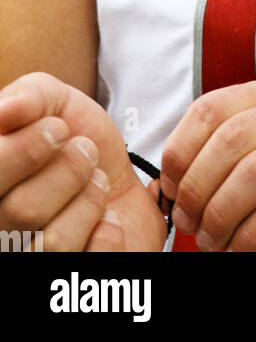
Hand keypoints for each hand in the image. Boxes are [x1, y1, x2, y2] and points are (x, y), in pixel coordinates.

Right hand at [0, 73, 165, 251]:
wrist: (120, 178)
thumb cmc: (77, 142)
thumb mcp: (53, 103)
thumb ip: (27, 97)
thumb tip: (3, 112)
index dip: (26, 150)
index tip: (57, 130)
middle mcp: (2, 232)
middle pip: (21, 211)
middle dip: (67, 170)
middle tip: (84, 152)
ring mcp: (31, 261)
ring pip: (53, 244)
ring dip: (90, 201)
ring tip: (96, 185)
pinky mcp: (70, 282)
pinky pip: (92, 262)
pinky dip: (109, 234)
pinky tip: (106, 221)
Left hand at [160, 78, 255, 251]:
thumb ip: (238, 153)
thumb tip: (172, 177)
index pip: (212, 107)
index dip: (179, 150)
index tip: (168, 188)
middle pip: (228, 139)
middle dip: (195, 188)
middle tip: (188, 222)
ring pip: (253, 172)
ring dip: (221, 216)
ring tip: (214, 242)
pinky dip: (252, 234)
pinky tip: (245, 248)